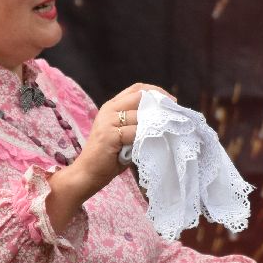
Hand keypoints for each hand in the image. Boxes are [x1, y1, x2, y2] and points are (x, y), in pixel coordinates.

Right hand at [46, 83, 171, 231]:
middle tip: (175, 113)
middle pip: (140, 96)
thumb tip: (163, 120)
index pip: (137, 89)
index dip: (156, 91)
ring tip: (169, 130)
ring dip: (156, 122)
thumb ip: (137, 124)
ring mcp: (108, 121)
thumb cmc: (108, 157)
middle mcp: (109, 110)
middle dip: (161, 103)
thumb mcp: (123, 135)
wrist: (86, 174)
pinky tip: (155, 142)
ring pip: (140, 115)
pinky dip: (147, 136)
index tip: (172, 102)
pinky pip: (135, 132)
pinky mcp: (109, 135)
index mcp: (111, 106)